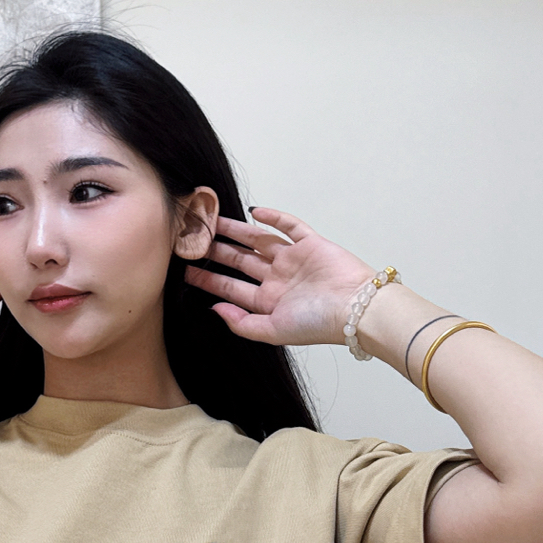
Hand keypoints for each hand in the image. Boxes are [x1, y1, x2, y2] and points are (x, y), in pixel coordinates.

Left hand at [182, 207, 374, 346]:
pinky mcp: (311, 244)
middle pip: (240, 261)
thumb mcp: (272, 331)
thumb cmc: (318, 323)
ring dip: (236, 231)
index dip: (208, 279)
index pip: (231, 287)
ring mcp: (294, 260)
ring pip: (258, 240)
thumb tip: (214, 309)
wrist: (356, 308)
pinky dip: (273, 217)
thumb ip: (242, 323)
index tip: (186, 271)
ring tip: (213, 221)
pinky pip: (289, 226)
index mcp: (269, 301)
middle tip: (193, 239)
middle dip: (217, 252)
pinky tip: (254, 211)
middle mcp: (279, 279)